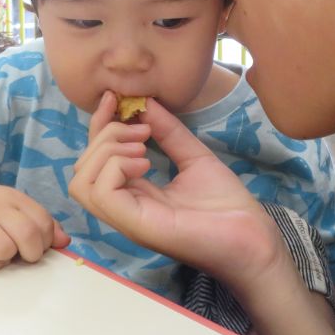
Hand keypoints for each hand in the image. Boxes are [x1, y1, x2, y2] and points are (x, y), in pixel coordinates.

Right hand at [0, 182, 69, 273]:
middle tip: (24, 254)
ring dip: (6, 258)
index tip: (38, 244)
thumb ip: (44, 223)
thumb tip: (65, 242)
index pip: (43, 222)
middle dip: (32, 252)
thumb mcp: (18, 206)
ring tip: (1, 253)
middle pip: (26, 234)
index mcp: (15, 199)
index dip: (46, 240)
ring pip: (2, 249)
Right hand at [69, 92, 283, 291]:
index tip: (115, 98)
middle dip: (104, 134)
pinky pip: (102, 193)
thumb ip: (168, 132)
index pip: (95, 158)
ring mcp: (128, 218)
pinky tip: (145, 164)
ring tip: (143, 148)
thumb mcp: (194, 157)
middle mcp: (124, 207)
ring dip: (107, 151)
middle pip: (82, 167)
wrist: (252, 236)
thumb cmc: (226, 205)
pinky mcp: (137, 226)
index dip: (99, 124)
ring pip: (83, 181)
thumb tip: (145, 102)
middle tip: (142, 131)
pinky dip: (117, 167)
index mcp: (133, 193)